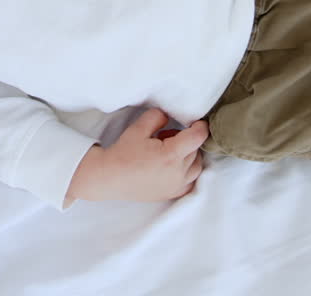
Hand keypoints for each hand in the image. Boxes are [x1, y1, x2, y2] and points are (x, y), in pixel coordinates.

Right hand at [66, 108, 207, 202]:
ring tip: (169, 151)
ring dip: (189, 156)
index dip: (200, 127)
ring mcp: (176, 186)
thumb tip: (170, 116)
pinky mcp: (172, 194)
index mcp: (171, 155)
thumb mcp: (138, 128)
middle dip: (186, 140)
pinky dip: (187, 171)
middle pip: (196, 150)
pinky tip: (172, 166)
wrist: (110, 178)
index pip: (197, 138)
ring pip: (196, 166)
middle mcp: (178, 173)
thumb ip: (158, 117)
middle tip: (167, 135)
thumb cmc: (123, 153)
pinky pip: (191, 181)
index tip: (196, 122)